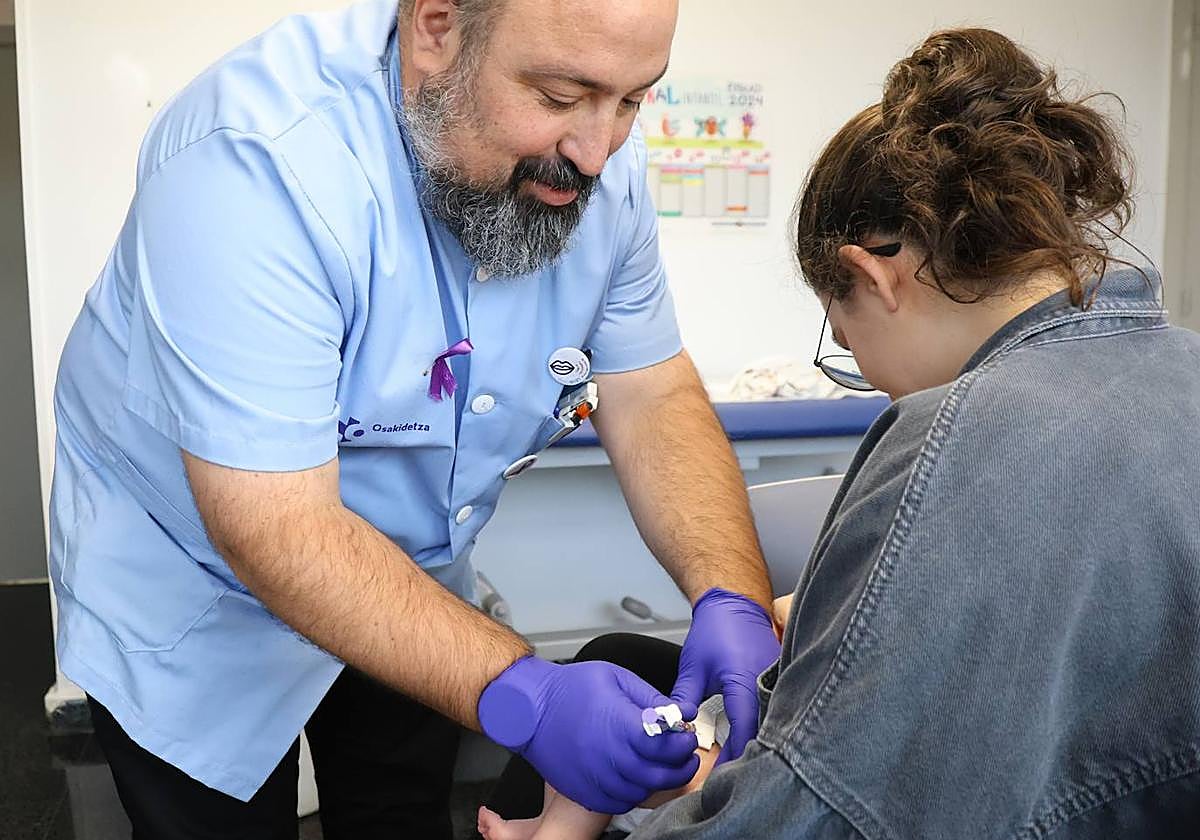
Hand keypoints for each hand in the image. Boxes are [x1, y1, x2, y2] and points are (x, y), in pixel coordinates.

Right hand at [479, 656, 700, 813]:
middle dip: (680, 766)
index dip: (683, 743)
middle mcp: (610, 757)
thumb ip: (651, 698)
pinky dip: (633, 793)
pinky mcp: (584, 792)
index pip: (668, 746)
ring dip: (658, 780)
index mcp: (621, 726)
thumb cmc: (569, 689)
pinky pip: (619, 803)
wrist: (528, 709)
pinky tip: (634, 776)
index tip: (686, 735)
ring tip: (659, 763)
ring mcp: (596, 778)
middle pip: (660, 775)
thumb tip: (681, 712)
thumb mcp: (615, 678)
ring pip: (642, 792)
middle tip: (684, 755)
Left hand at [671, 588, 780, 763]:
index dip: (733, 754)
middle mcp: (767, 681)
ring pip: (774, 722)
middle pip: (764, 731)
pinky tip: (754, 739)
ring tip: (742, 761)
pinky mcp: (782, 680)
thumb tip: (674, 727)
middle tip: (732, 774)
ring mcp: (779, 680)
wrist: (735, 603)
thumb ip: (683, 698)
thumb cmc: (715, 629)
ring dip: (759, 742)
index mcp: (745, 680)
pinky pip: (777, 710)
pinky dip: (766, 727)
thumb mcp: (692, 666)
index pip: (744, 729)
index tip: (720, 772)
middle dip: (749, 755)